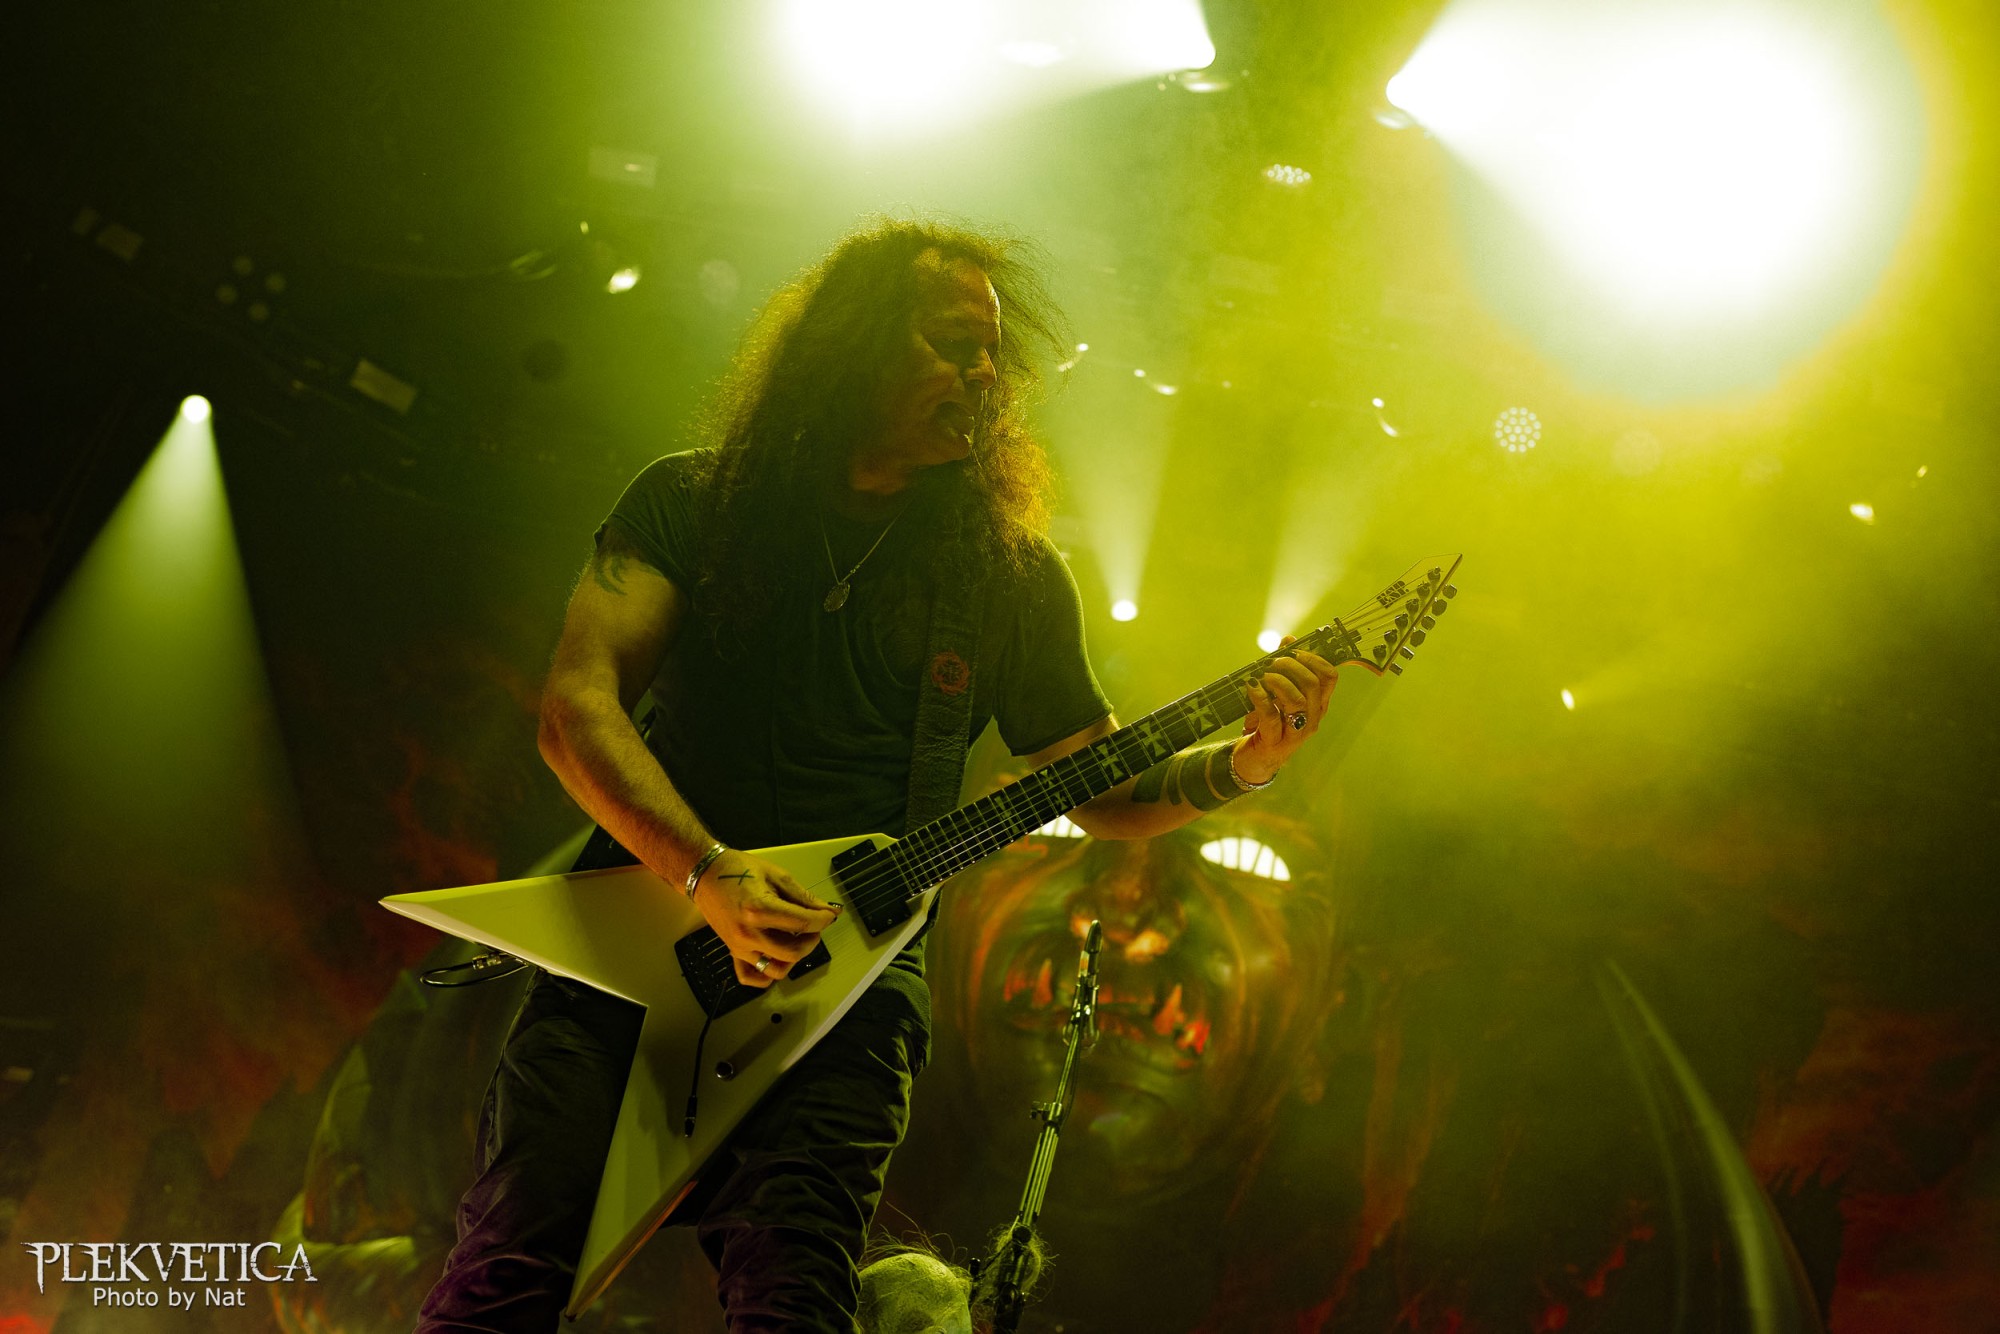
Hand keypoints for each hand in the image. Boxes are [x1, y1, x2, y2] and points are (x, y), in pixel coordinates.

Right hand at [690, 848, 841, 987]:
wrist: (705, 874)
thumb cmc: (737, 869)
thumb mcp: (776, 875)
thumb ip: (803, 897)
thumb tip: (826, 911)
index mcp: (759, 910)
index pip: (803, 923)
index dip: (824, 919)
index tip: (829, 914)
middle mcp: (748, 934)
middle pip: (793, 952)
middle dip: (812, 939)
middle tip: (814, 925)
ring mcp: (739, 947)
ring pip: (776, 969)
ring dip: (793, 958)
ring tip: (796, 939)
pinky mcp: (733, 951)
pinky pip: (751, 977)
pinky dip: (766, 975)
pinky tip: (776, 958)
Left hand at [1235, 638, 1337, 784]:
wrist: (1254, 759)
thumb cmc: (1268, 723)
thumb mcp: (1277, 694)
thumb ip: (1283, 667)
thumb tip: (1288, 639)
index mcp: (1318, 705)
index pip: (1330, 677)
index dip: (1314, 658)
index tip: (1294, 651)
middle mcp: (1312, 718)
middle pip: (1313, 684)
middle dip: (1291, 666)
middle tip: (1272, 662)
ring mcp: (1296, 733)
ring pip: (1297, 700)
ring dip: (1277, 681)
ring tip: (1262, 676)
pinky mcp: (1275, 743)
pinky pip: (1271, 716)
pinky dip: (1260, 697)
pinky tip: (1251, 686)